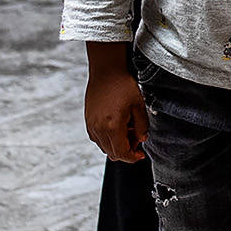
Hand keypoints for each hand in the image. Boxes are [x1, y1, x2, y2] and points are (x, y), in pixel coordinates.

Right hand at [83, 42, 148, 161]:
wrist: (106, 72)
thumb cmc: (122, 85)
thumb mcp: (139, 106)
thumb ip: (142, 127)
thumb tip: (141, 139)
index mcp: (112, 127)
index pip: (121, 154)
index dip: (133, 157)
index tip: (140, 154)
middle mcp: (99, 129)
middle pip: (112, 154)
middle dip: (126, 151)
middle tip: (136, 138)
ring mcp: (92, 126)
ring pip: (104, 147)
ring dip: (117, 145)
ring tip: (127, 129)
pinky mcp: (88, 121)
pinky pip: (98, 138)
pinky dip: (108, 138)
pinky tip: (117, 125)